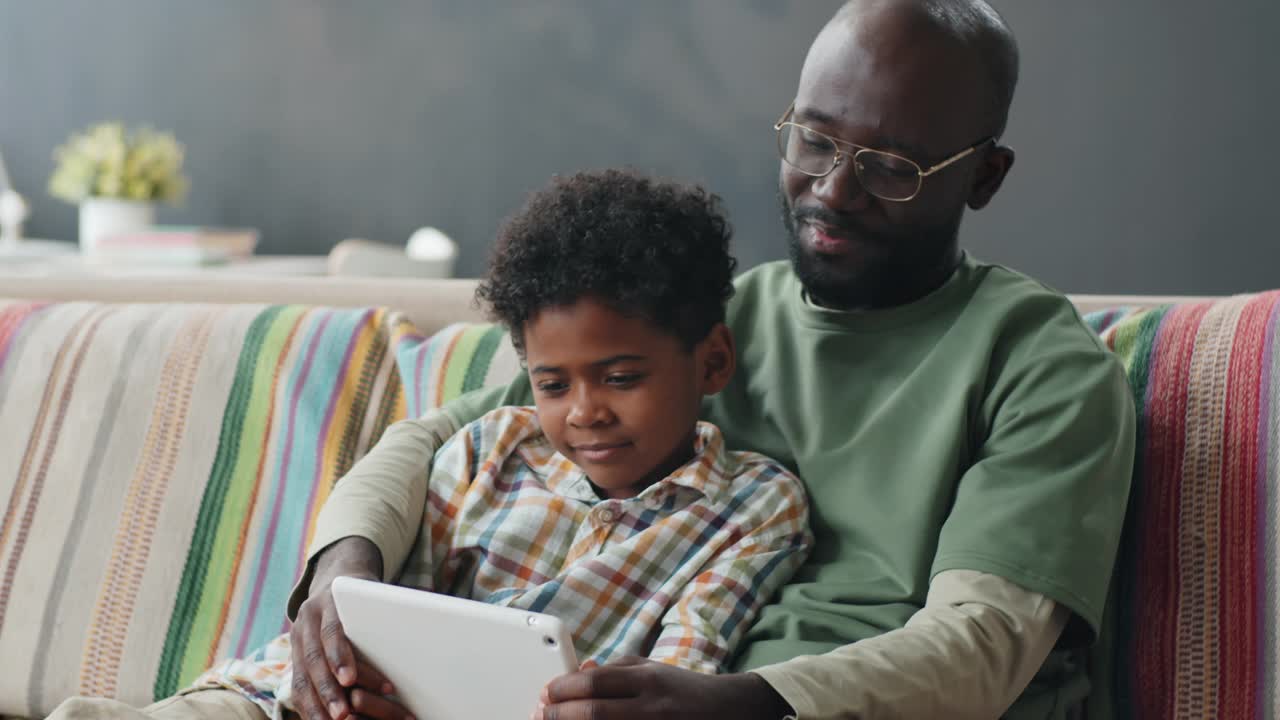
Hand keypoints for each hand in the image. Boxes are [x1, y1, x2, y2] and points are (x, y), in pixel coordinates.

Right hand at [290, 537, 412, 719]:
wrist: (334, 581)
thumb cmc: (365, 594)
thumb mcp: (374, 595)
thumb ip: (388, 613)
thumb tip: (423, 624)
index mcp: (328, 601)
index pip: (331, 631)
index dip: (338, 655)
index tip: (349, 679)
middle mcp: (308, 619)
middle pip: (314, 658)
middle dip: (328, 689)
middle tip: (343, 713)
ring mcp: (297, 638)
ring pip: (301, 676)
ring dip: (317, 703)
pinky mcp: (294, 655)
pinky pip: (297, 686)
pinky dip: (308, 707)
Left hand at [534, 656, 793, 719]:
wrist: (729, 711)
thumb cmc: (683, 689)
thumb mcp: (652, 668)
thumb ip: (615, 669)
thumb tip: (577, 672)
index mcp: (647, 678)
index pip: (596, 680)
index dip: (563, 688)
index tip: (545, 693)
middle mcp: (652, 705)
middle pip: (594, 713)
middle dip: (559, 715)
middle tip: (541, 714)